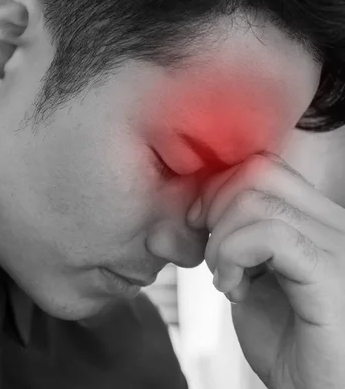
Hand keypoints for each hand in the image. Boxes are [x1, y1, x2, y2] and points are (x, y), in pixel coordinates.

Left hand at [187, 153, 344, 388]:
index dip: (217, 189)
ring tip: (228, 278)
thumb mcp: (250, 278)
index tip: (200, 226)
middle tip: (211, 253)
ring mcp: (337, 244)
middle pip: (255, 171)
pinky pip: (268, 234)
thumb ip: (228, 240)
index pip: (261, 166)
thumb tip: (181, 217)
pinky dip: (233, 257)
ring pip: (254, 200)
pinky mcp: (331, 272)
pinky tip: (235, 289)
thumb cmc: (288, 344)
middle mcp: (333, 223)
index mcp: (316, 220)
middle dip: (213, 209)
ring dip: (220, 241)